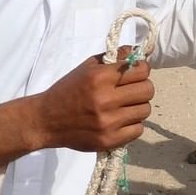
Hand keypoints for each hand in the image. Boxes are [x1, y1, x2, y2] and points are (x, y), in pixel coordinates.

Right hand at [36, 48, 153, 151]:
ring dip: (138, 106)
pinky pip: (138, 130)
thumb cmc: (69, 88)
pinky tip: (121, 120)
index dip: (142, 69)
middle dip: (143, 87)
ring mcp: (108, 123)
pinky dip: (133, 124)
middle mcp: (106, 100)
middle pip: (148, 91)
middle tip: (132, 89)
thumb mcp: (89, 66)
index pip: (141, 70)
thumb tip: (139, 52)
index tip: (136, 72)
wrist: (47, 120)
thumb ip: (115, 57)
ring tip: (126, 105)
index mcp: (101, 78)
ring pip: (145, 110)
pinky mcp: (109, 141)